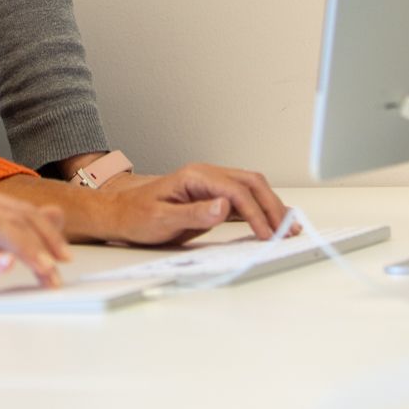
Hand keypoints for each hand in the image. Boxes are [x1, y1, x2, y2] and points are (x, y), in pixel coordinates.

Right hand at [0, 185, 71, 298]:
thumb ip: (9, 229)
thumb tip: (54, 216)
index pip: (16, 208)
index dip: (46, 231)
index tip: (65, 257)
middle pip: (9, 216)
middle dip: (41, 244)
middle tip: (59, 271)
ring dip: (23, 251)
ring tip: (43, 271)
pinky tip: (4, 266)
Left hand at [94, 162, 293, 246]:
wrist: (121, 213)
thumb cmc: (136, 215)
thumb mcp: (161, 218)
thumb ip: (194, 213)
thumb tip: (224, 207)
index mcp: (196, 176)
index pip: (236, 191)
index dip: (255, 212)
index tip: (266, 233)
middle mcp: (207, 176)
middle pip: (251, 183)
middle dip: (272, 206)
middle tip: (286, 230)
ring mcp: (212, 185)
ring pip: (252, 188)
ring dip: (271, 206)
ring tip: (288, 227)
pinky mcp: (213, 198)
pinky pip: (244, 199)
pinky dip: (261, 210)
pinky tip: (272, 222)